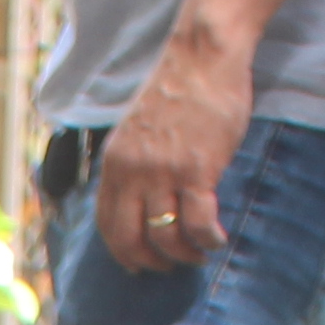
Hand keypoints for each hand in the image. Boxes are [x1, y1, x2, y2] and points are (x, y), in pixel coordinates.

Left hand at [99, 34, 250, 272]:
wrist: (203, 56)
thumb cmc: (178, 90)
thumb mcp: (138, 131)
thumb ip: (134, 165)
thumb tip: (142, 203)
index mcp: (114, 163)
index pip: (107, 224)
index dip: (122, 252)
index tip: (137, 264)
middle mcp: (132, 172)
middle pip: (130, 239)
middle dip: (150, 262)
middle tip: (169, 268)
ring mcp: (163, 172)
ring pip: (165, 236)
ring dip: (183, 255)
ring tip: (198, 254)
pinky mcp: (196, 170)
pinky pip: (198, 223)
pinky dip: (208, 240)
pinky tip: (217, 240)